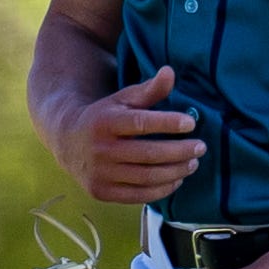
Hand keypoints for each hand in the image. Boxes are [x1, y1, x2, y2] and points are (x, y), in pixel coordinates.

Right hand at [52, 65, 201, 203]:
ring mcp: (100, 173)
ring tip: (192, 163)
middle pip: (148, 154)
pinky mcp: (102, 192)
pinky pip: (139, 195)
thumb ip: (149, 89)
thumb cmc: (104, 117)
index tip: (190, 124)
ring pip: (146, 177)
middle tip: (200, 147)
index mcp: (105, 122)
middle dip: (179, 151)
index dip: (168, 123)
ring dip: (176, 172)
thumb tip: (170, 72)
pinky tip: (176, 179)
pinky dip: (162, 189)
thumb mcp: (122, 100)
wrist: (67, 142)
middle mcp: (100, 149)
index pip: (141, 123)